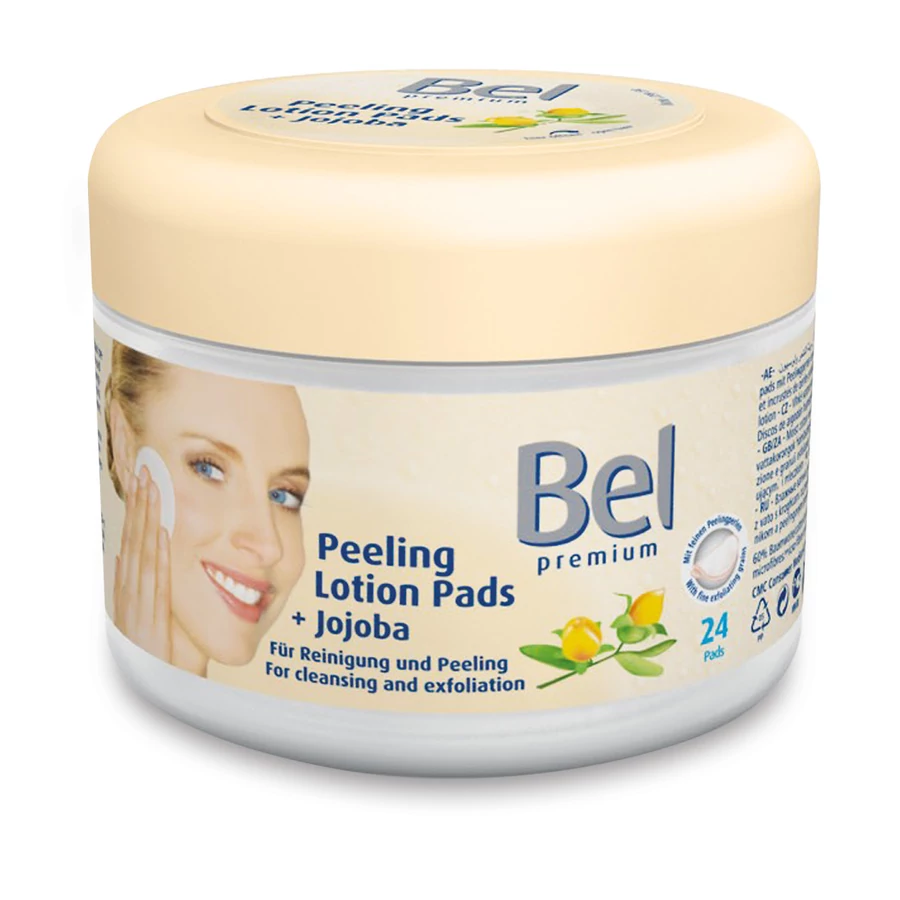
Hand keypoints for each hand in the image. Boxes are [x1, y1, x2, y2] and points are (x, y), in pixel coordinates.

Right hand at [113, 466, 172, 662]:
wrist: (165, 693)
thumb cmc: (170, 656)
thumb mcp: (161, 614)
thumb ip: (152, 588)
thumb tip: (138, 556)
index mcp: (132, 593)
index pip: (133, 544)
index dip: (137, 513)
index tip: (143, 483)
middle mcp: (131, 597)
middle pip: (134, 542)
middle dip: (139, 506)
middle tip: (145, 471)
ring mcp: (137, 611)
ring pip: (141, 557)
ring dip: (146, 521)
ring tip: (151, 490)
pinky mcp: (150, 627)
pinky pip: (154, 586)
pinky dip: (156, 559)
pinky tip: (161, 535)